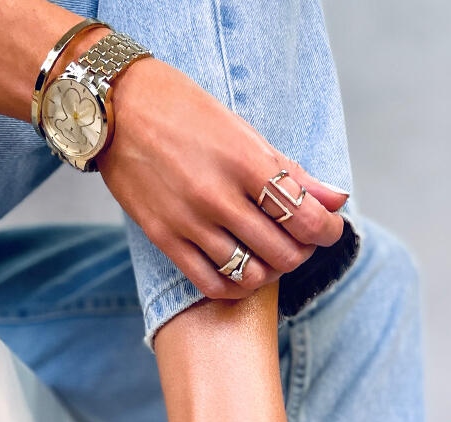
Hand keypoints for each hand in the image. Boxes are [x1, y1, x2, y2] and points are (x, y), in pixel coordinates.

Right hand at [96, 57, 349, 299]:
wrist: (114, 107)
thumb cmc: (184, 110)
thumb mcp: (242, 130)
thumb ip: (290, 171)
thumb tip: (337, 200)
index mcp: (244, 161)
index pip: (305, 217)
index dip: (328, 230)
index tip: (328, 227)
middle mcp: (218, 196)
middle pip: (284, 252)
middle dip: (302, 251)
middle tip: (298, 238)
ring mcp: (189, 222)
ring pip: (252, 274)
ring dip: (271, 270)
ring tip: (269, 252)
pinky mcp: (165, 239)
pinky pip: (212, 285)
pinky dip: (237, 286)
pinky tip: (241, 271)